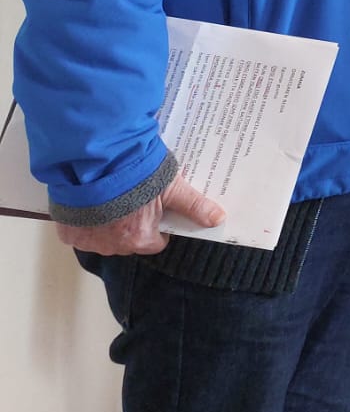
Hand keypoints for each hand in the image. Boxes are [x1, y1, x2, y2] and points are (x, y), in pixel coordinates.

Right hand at [55, 170, 224, 256]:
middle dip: (133, 224)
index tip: (157, 210)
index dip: (158, 226)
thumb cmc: (136, 177)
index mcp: (139, 239)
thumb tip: (219, 219)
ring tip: (112, 198)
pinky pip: (80, 233)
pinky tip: (92, 202)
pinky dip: (85, 222)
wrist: (94, 165)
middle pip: (129, 241)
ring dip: (108, 223)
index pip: (155, 242)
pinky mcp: (67, 232)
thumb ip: (194, 206)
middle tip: (133, 199)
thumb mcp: (172, 188)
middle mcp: (112, 246)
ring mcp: (88, 241)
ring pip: (104, 238)